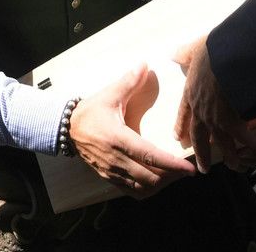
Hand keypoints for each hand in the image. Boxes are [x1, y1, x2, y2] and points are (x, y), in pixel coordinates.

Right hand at [70, 64, 195, 197]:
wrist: (67, 128)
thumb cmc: (91, 111)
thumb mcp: (109, 95)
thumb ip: (129, 81)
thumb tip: (145, 65)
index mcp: (119, 139)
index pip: (150, 156)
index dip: (171, 164)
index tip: (189, 169)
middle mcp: (116, 159)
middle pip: (150, 177)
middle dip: (171, 176)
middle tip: (187, 170)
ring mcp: (112, 171)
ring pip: (142, 188)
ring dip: (160, 184)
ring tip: (174, 175)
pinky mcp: (108, 177)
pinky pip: (131, 190)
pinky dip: (147, 189)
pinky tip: (157, 181)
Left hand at [173, 38, 255, 173]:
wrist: (229, 57)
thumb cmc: (213, 50)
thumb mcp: (194, 49)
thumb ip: (185, 54)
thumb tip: (173, 54)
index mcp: (191, 93)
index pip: (183, 113)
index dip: (181, 126)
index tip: (178, 138)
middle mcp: (201, 110)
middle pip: (199, 137)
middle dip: (202, 153)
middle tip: (203, 167)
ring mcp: (216, 118)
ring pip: (221, 143)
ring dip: (229, 155)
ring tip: (234, 165)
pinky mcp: (233, 121)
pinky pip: (244, 137)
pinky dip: (254, 144)